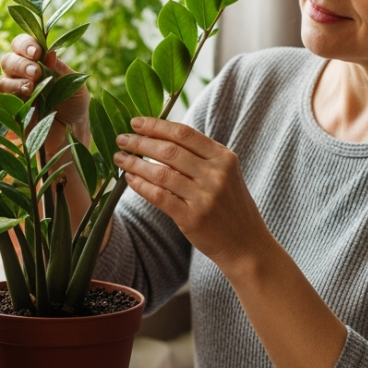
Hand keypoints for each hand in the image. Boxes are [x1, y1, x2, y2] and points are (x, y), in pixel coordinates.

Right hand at [0, 34, 90, 146]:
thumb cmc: (76, 104)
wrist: (73, 131)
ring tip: (31, 87)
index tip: (37, 52)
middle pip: (8, 61)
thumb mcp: (76, 85)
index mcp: (37, 62)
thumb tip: (50, 53)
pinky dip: (11, 97)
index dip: (25, 45)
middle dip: (20, 64)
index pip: (22, 45)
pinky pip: (1, 101)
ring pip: (2, 80)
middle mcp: (21, 75)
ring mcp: (14, 93)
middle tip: (35, 72)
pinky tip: (26, 100)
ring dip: (15, 81)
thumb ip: (62, 70)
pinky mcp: (10, 111)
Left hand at [114, 117, 269, 268]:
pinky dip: (140, 186)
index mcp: (223, 158)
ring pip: (161, 173)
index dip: (157, 125)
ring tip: (120, 158)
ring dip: (135, 164)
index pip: (184, 134)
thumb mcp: (225, 174)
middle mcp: (216, 175)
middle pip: (169, 151)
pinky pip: (159, 197)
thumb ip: (199, 156)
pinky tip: (129, 179)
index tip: (136, 122)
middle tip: (122, 139)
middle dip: (140, 142)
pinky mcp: (192, 218)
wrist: (246, 244)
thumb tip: (159, 137)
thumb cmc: (230, 206)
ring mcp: (205, 197)